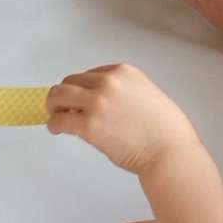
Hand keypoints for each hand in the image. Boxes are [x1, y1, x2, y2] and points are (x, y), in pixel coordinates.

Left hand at [45, 64, 197, 177]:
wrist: (169, 151)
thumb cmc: (165, 131)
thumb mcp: (147, 95)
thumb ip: (123, 93)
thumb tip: (102, 105)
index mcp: (124, 71)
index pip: (92, 74)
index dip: (84, 88)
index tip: (82, 99)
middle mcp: (108, 82)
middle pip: (71, 81)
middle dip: (65, 94)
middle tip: (62, 108)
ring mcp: (97, 102)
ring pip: (59, 95)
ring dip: (54, 105)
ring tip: (55, 116)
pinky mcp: (88, 125)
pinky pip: (59, 119)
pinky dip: (53, 124)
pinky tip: (57, 129)